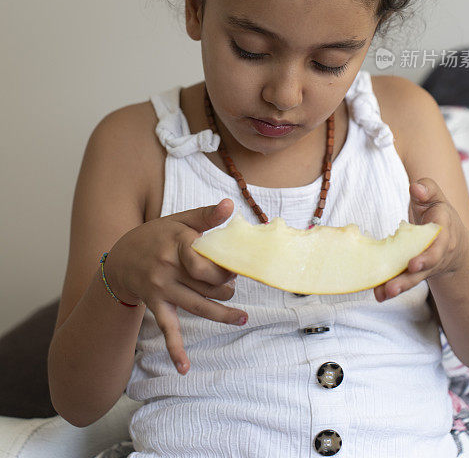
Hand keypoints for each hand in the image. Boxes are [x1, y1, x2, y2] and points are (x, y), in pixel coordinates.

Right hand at [103, 198, 246, 374]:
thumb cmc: (157, 236)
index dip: (225, 267)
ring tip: (242, 317)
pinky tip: (184, 368)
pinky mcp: (156, 305)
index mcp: (176, 243)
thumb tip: (229, 205)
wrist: (121, 257)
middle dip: (226, 288)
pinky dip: (175, 350)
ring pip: (197, 305)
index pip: (206, 261)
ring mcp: (161, 288)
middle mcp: (167, 267)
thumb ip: (205, 215)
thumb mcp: (178, 221)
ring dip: (222, 314)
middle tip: (234, 285)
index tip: (234, 266)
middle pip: (206, 285)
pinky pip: (167, 329)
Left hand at [373, 177, 466, 302]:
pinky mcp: (415, 272)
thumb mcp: (437, 198)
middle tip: (393, 287)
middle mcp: (437, 253)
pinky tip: (378, 293)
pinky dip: (391, 287)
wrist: (455, 244)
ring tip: (382, 294)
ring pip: (414, 278)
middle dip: (409, 278)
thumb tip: (416, 187)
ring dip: (399, 287)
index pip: (438, 245)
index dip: (427, 256)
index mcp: (443, 232)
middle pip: (425, 268)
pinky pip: (404, 280)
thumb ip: (428, 189)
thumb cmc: (439, 215)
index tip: (413, 264)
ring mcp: (427, 266)